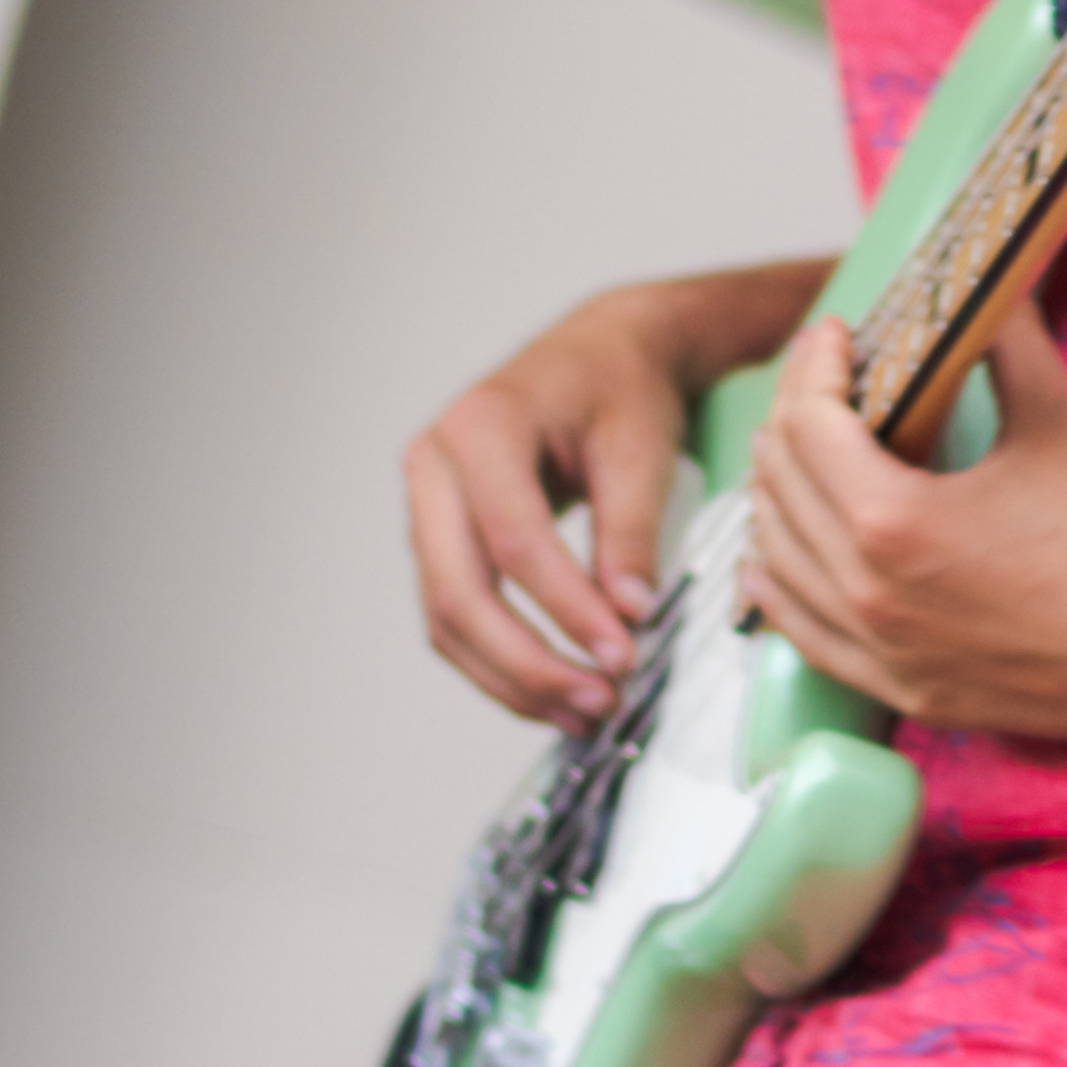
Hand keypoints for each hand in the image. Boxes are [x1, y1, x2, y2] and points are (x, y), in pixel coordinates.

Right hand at [407, 266, 820, 724]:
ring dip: (513, 678)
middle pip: (459, 591)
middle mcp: (434, 465)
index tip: (623, 655)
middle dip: (530, 662)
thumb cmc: (620, 386)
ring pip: (448, 618)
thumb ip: (632, 531)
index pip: (514, 539)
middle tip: (601, 702)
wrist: (600, 353)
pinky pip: (455, 617)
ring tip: (588, 713)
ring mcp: (426, 505)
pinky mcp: (440, 540)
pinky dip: (501, 665)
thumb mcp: (640, 448)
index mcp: (480, 427)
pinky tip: (557, 694)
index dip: (566, 607)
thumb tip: (630, 616)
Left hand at [742, 309, 1066, 746]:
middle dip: (791, 417)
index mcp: (895, 520)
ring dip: (776, 496)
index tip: (834, 336)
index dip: (813, 367)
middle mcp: (868, 592)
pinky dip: (777, 588)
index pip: (809, 425)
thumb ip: (1008, 341)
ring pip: (778, 562)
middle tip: (818, 380)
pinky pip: (803, 637)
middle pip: (782, 486)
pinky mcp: (901, 690)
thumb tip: (988, 284)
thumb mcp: (1058, 421)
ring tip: (794, 451)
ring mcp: (880, 651)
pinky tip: (770, 560)